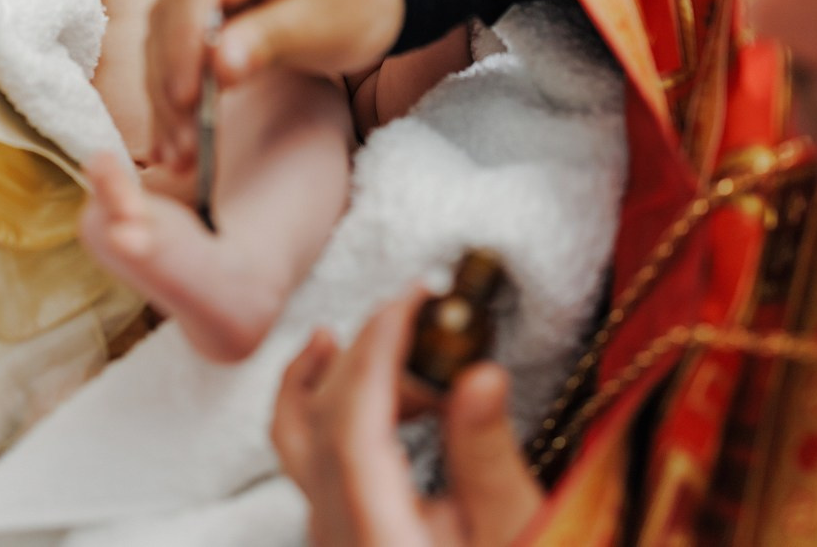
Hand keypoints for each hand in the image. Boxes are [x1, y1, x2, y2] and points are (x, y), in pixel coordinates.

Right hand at [145, 0, 403, 173]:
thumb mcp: (339, 16)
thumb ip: (279, 35)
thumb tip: (220, 67)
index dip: (185, 38)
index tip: (186, 98)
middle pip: (173, 10)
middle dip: (172, 81)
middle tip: (182, 146)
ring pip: (163, 35)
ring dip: (165, 97)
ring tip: (178, 156)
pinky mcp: (198, 7)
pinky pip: (172, 49)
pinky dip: (171, 95)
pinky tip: (171, 139)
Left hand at [271, 293, 545, 546]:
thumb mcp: (519, 535)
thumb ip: (487, 456)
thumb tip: (479, 372)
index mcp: (374, 532)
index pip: (353, 415)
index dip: (379, 345)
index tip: (416, 295)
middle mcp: (334, 535)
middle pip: (319, 419)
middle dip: (365, 349)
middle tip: (417, 303)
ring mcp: (329, 539)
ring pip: (297, 439)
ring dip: (329, 376)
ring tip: (373, 336)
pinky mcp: (340, 538)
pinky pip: (310, 459)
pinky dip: (331, 409)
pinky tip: (375, 396)